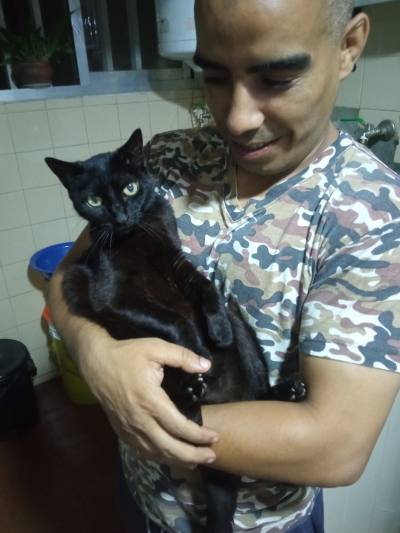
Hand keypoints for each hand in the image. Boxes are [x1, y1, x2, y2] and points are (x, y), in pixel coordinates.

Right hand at [78, 335, 217, 467]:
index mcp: (150, 400)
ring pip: (155, 453)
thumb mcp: (156, 347)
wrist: (96, 363)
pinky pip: (141, 451)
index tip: (214, 436)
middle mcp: (139, 420)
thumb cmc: (127, 354)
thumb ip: (182, 356)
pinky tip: (169, 457)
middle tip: (211, 456)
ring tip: (195, 461)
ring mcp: (128, 428)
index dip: (198, 435)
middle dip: (192, 455)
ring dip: (176, 460)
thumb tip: (207, 365)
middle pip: (168, 447)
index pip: (178, 426)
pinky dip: (158, 458)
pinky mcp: (121, 431)